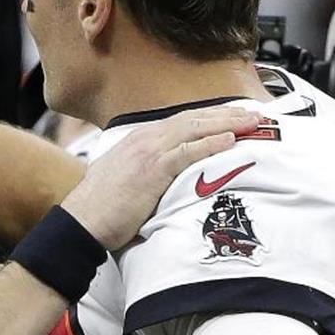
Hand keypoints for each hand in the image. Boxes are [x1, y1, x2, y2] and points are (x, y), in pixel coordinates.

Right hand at [61, 108, 260, 249]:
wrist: (82, 221)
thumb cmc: (100, 208)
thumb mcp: (122, 180)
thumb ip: (144, 172)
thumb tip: (161, 180)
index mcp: (138, 140)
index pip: (181, 121)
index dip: (209, 117)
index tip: (231, 116)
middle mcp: (144, 139)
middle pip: (193, 119)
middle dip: (225, 114)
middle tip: (252, 113)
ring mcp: (148, 152)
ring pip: (195, 129)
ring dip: (227, 124)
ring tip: (252, 122)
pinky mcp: (152, 169)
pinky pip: (188, 152)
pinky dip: (211, 144)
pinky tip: (231, 141)